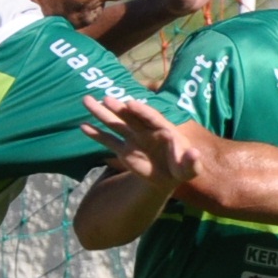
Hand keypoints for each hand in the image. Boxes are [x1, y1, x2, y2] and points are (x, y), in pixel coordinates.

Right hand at [81, 95, 201, 189]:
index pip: (151, 117)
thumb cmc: (182, 168)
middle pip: (131, 116)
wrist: (169, 177)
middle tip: (106, 99)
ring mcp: (133, 138)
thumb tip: (194, 154)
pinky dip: (96, 135)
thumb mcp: (190, 169)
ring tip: (87, 100)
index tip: (130, 104)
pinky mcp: (124, 150)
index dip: (141, 111)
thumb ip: (192, 162)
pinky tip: (83, 126)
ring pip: (116, 124)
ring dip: (102, 113)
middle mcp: (145, 130)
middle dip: (119, 108)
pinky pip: (109, 141)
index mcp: (163, 129)